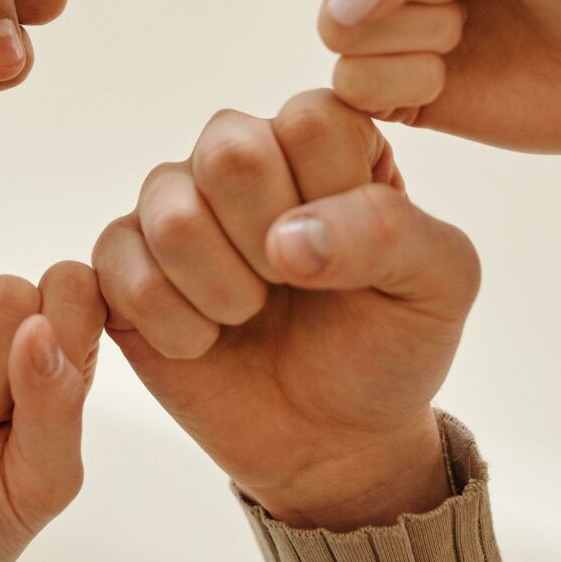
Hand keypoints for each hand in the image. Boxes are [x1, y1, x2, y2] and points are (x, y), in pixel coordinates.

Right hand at [93, 90, 477, 529]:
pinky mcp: (120, 260)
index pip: (309, 119)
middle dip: (269, 244)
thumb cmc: (388, 346)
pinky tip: (204, 341)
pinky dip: (176, 326)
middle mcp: (237, 153)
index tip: (351, 256)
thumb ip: (389, 229)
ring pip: (171, 214)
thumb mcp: (439, 283)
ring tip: (248, 315)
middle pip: (228, 149)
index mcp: (318, 138)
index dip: (330, 199)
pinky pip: (121, 270)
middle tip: (291, 286)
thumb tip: (287, 240)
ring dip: (224, 292)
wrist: (333, 442)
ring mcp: (170, 203)